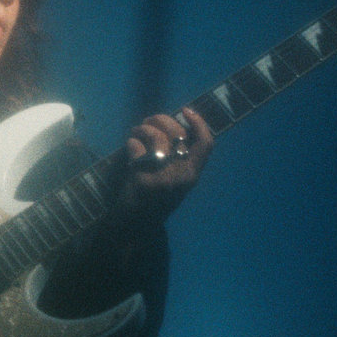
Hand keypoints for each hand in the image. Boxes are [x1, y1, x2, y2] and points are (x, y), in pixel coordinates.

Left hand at [121, 107, 212, 221]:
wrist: (135, 226)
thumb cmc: (155, 199)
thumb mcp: (176, 179)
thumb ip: (181, 157)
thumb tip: (175, 124)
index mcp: (193, 174)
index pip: (206, 143)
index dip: (199, 123)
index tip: (186, 110)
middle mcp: (182, 176)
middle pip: (177, 133)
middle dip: (160, 120)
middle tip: (147, 122)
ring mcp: (163, 178)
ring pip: (155, 137)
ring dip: (141, 129)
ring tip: (135, 132)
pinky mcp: (143, 180)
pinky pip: (137, 149)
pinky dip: (131, 143)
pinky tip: (130, 148)